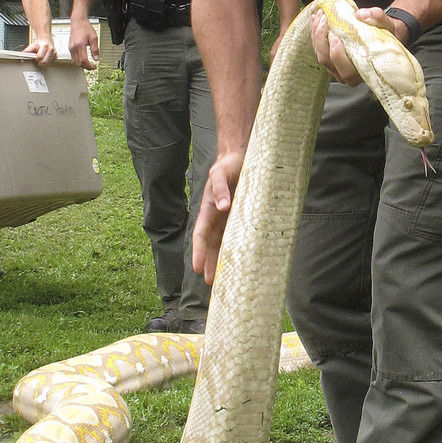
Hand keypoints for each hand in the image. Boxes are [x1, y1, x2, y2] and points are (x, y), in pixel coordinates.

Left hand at [24, 36, 57, 64]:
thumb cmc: (39, 43)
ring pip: (48, 62)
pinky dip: (48, 61)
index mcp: (44, 46)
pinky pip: (52, 61)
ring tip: (42, 57)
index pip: (40, 56)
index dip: (36, 59)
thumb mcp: (32, 45)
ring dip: (44, 61)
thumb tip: (22, 55)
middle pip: (44, 61)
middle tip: (38, 60)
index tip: (35, 59)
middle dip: (40, 62)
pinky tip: (46, 57)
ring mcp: (54, 52)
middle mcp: (50, 48)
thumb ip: (27, 50)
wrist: (46, 39)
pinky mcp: (56, 55)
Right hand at [68, 20, 99, 69]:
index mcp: (80, 45)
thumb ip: (95, 49)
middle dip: (86, 67)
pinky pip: (73, 58)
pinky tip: (83, 60)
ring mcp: (71, 48)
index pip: (83, 60)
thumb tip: (96, 58)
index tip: (94, 67)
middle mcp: (74, 47)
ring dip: (82, 65)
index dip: (89, 66)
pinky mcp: (70, 47)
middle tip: (92, 67)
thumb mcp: (94, 38)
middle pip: (78, 63)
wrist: (78, 22)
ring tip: (88, 64)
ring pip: (75, 61)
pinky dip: (78, 61)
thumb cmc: (85, 28)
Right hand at [192, 150, 244, 283]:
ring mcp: (230, 219)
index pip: (201, 235)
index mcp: (209, 210)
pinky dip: (240, 249)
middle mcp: (218, 218)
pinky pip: (240, 236)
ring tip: (226, 279)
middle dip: (210, 263)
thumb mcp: (220, 174)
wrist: (240, 158)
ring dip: (223, 260)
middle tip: (211, 284)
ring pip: (225, 244)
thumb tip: (222, 207)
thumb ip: (219, 189)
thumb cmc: (227, 166)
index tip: (197, 268)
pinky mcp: (242, 217)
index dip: (199, 252)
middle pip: (212, 245)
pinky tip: (244, 260)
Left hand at [310, 5, 400, 84]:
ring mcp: (336, 68)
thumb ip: (377, 18)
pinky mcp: (330, 59)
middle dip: (322, 39)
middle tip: (324, 20)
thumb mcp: (387, 25)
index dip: (338, 56)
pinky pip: (318, 48)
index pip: (346, 71)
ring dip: (316, 34)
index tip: (336, 37)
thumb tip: (360, 14)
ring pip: (320, 55)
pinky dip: (315, 33)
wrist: (382, 36)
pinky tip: (316, 19)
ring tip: (319, 15)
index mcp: (363, 71)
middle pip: (327, 61)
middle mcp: (347, 74)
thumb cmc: (386, 35)